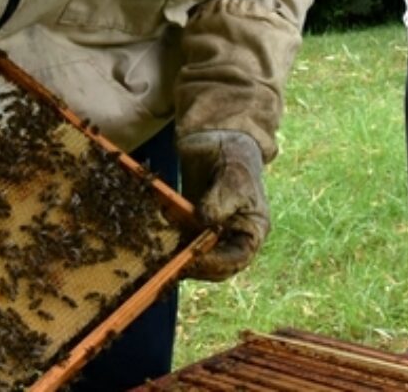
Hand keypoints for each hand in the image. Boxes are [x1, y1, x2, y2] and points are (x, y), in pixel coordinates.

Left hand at [176, 130, 269, 281]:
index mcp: (252, 230)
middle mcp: (233, 238)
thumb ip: (222, 201)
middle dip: (196, 267)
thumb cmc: (234, 158)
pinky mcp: (193, 226)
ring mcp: (213, 234)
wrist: (218, 140)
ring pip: (198, 258)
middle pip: (216, 267)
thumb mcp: (233, 177)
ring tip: (161, 258)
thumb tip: (206, 221)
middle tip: (173, 264)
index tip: (194, 259)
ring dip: (180, 259)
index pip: (237, 259)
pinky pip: (183, 242)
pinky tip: (155, 241)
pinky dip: (171, 244)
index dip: (216, 264)